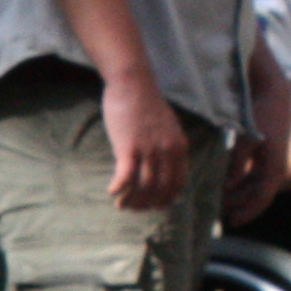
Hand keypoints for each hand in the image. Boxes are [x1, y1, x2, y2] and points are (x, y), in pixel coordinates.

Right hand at [99, 62, 194, 211]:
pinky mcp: (129, 147)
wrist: (133, 82)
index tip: (155, 206)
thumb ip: (169, 144)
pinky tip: (111, 192)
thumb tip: (163, 163)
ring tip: (121, 205)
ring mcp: (149, 150)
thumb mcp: (168, 125)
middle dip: (147, 204)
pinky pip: (126, 177)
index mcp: (179, 146)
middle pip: (161, 189)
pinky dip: (118, 188)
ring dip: (131, 201)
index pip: (178, 183)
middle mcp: (167, 151)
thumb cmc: (146, 102)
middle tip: (134, 208)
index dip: (167, 198)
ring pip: (143, 187)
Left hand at [220, 44, 290, 222]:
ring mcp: (268, 161)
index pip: (263, 198)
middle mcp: (273, 167)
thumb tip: (229, 184)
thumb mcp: (249, 138)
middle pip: (255, 194)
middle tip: (217, 214)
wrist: (274, 93)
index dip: (249, 212)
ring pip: (251, 185)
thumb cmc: (263, 114)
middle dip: (238, 205)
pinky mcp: (262, 154)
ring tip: (216, 202)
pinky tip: (222, 183)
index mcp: (274, 167)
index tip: (234, 222)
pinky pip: (249, 174)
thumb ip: (239, 161)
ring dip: (236, 194)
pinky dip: (237, 181)